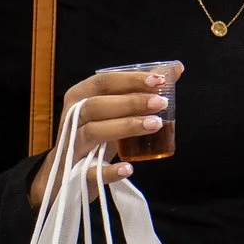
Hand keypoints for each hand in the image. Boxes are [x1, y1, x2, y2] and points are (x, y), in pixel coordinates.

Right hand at [25, 65, 173, 206]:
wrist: (67, 175)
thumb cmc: (96, 134)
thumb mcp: (113, 111)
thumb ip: (140, 90)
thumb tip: (175, 68)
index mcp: (79, 98)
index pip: (102, 82)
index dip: (130, 80)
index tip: (158, 81)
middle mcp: (71, 119)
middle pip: (96, 105)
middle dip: (130, 102)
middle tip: (161, 103)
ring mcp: (72, 147)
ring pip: (94, 132)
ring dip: (125, 127)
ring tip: (155, 125)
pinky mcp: (76, 174)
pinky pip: (91, 172)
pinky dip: (110, 170)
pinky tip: (129, 168)